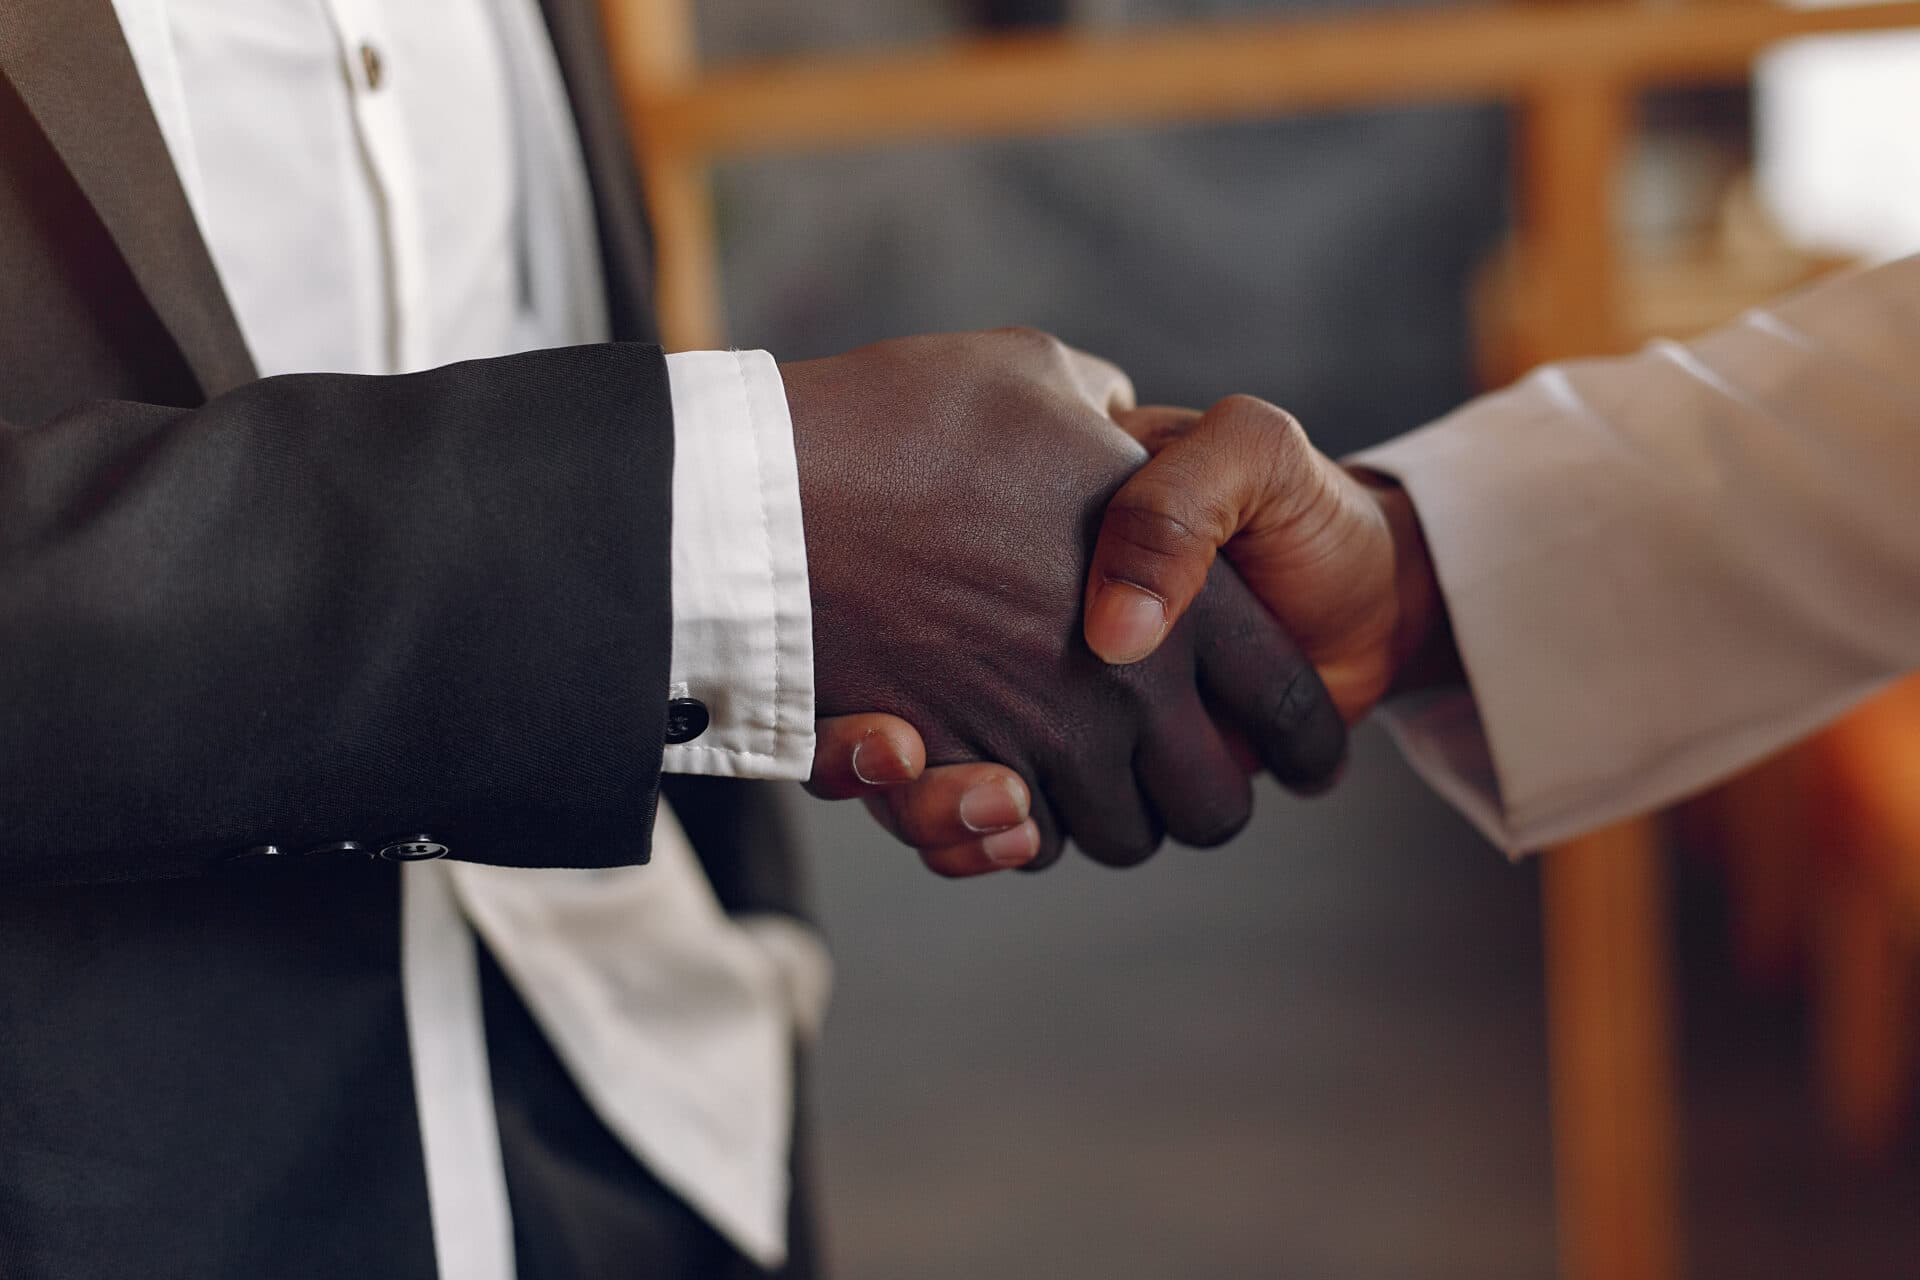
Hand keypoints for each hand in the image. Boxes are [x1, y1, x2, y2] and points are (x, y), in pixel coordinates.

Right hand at [837, 392, 1451, 871]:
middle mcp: (1124, 688)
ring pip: (1113, 836)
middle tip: (1181, 769)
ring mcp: (1037, 742)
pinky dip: (1014, 829)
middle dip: (1202, 798)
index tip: (1304, 755)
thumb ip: (1105, 411)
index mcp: (1181, 593)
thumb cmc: (906, 423)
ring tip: (1081, 769)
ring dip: (1105, 814)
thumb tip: (1115, 422)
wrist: (766, 498)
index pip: (1288, 704)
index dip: (1307, 740)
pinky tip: (1000, 780)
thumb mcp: (1037, 376)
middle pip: (1211, 806)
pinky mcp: (956, 777)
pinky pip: (1013, 844)